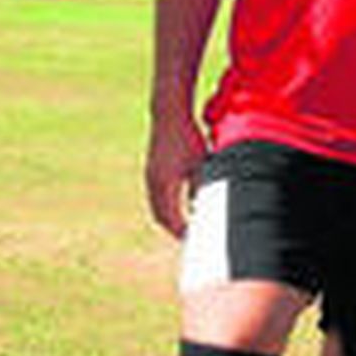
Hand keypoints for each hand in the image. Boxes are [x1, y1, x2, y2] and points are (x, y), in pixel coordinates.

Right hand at [145, 107, 206, 238]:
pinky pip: (157, 196)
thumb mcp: (201, 164)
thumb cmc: (187, 137)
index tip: (195, 241)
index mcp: (164, 184)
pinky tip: (182, 206)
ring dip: (170, 218)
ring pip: (157, 207)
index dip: (183, 232)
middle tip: (191, 239)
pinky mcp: (152, 170)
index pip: (172, 219)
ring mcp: (150, 176)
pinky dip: (167, 206)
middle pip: (161, 217)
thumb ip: (202, 187)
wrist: (168, 114)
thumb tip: (205, 207)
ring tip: (187, 227)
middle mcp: (153, 183)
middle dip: (175, 229)